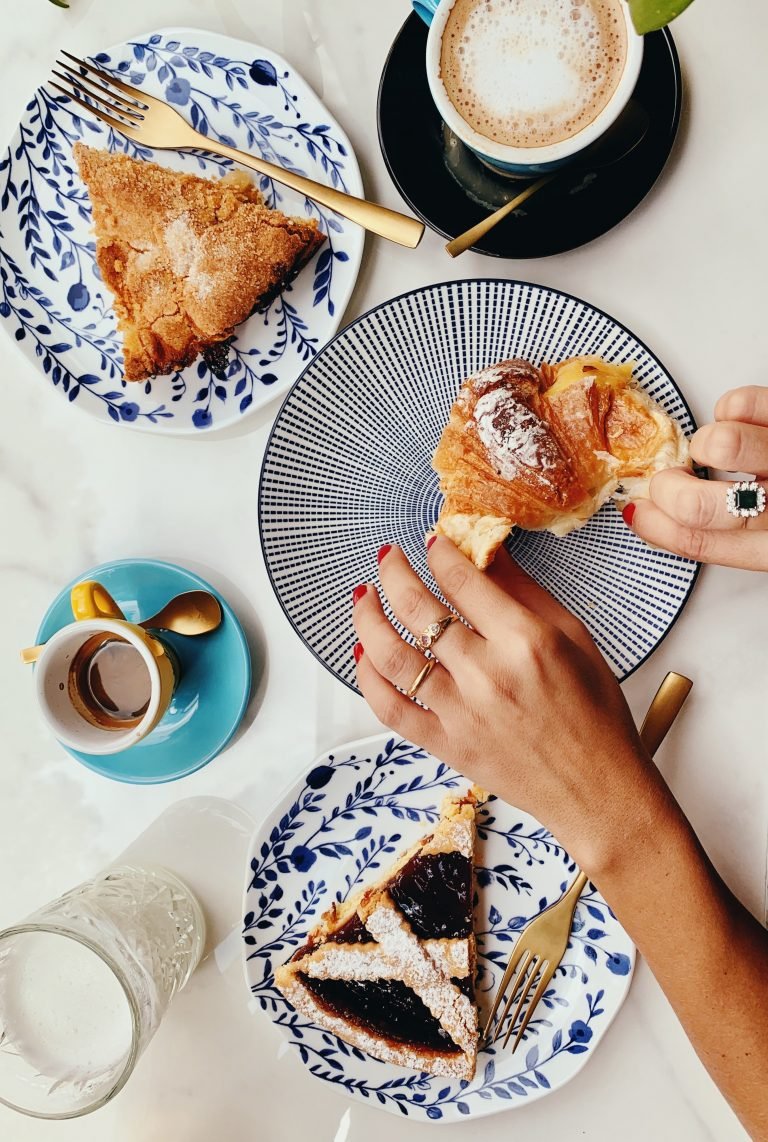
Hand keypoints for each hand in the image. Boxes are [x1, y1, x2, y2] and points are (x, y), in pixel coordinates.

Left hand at [352, 539, 672, 875]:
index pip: (463, 581)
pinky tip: (364, 654)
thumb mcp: (574, 638)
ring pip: (392, 655)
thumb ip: (525, 591)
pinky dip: (368, 678)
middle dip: (395, 572)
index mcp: (525, 641)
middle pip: (418, 609)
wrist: (595, 790)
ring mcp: (460, 713)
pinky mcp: (446, 745)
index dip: (439, 553)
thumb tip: (489, 551)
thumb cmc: (595, 715)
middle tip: (388, 557)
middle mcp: (487, 674)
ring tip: (365, 597)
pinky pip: (391, 708)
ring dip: (368, 618)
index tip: (432, 542)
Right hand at [623, 386, 767, 568]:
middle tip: (673, 477)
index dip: (657, 527)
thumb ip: (717, 533)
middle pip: (697, 504)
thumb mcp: (765, 539)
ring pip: (722, 447)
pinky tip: (736, 420)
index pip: (699, 543)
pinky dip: (730, 406)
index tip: (639, 509)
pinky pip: (742, 404)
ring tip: (712, 447)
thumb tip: (651, 511)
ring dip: (703, 444)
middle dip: (668, 487)